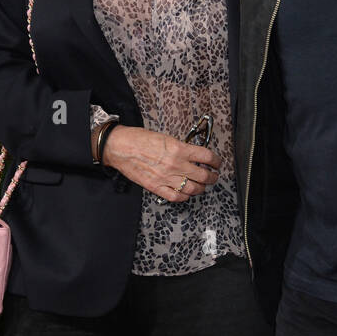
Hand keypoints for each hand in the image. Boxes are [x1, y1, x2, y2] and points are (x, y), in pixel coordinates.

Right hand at [102, 126, 221, 202]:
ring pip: (193, 189)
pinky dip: (184, 197)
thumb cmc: (139, 139)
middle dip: (212, 177)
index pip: (207, 157)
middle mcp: (175, 165)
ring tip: (202, 186)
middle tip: (213, 176)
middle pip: (204, 176)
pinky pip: (176, 197)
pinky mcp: (156, 187)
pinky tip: (186, 193)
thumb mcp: (167, 137)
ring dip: (201, 188)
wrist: (119, 147)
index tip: (217, 163)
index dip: (216, 161)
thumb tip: (194, 154)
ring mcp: (166, 178)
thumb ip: (182, 148)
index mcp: (179, 149)